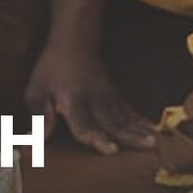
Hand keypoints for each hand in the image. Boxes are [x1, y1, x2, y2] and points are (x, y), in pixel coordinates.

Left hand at [26, 43, 155, 154]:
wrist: (74, 42)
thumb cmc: (51, 69)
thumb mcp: (35, 90)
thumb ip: (40, 115)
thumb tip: (41, 139)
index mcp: (74, 101)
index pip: (85, 124)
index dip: (97, 138)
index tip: (112, 150)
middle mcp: (94, 101)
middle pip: (114, 123)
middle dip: (132, 137)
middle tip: (150, 147)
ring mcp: (108, 98)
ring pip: (126, 118)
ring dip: (142, 131)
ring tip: (157, 143)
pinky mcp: (115, 96)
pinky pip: (130, 112)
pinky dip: (144, 122)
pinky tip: (156, 131)